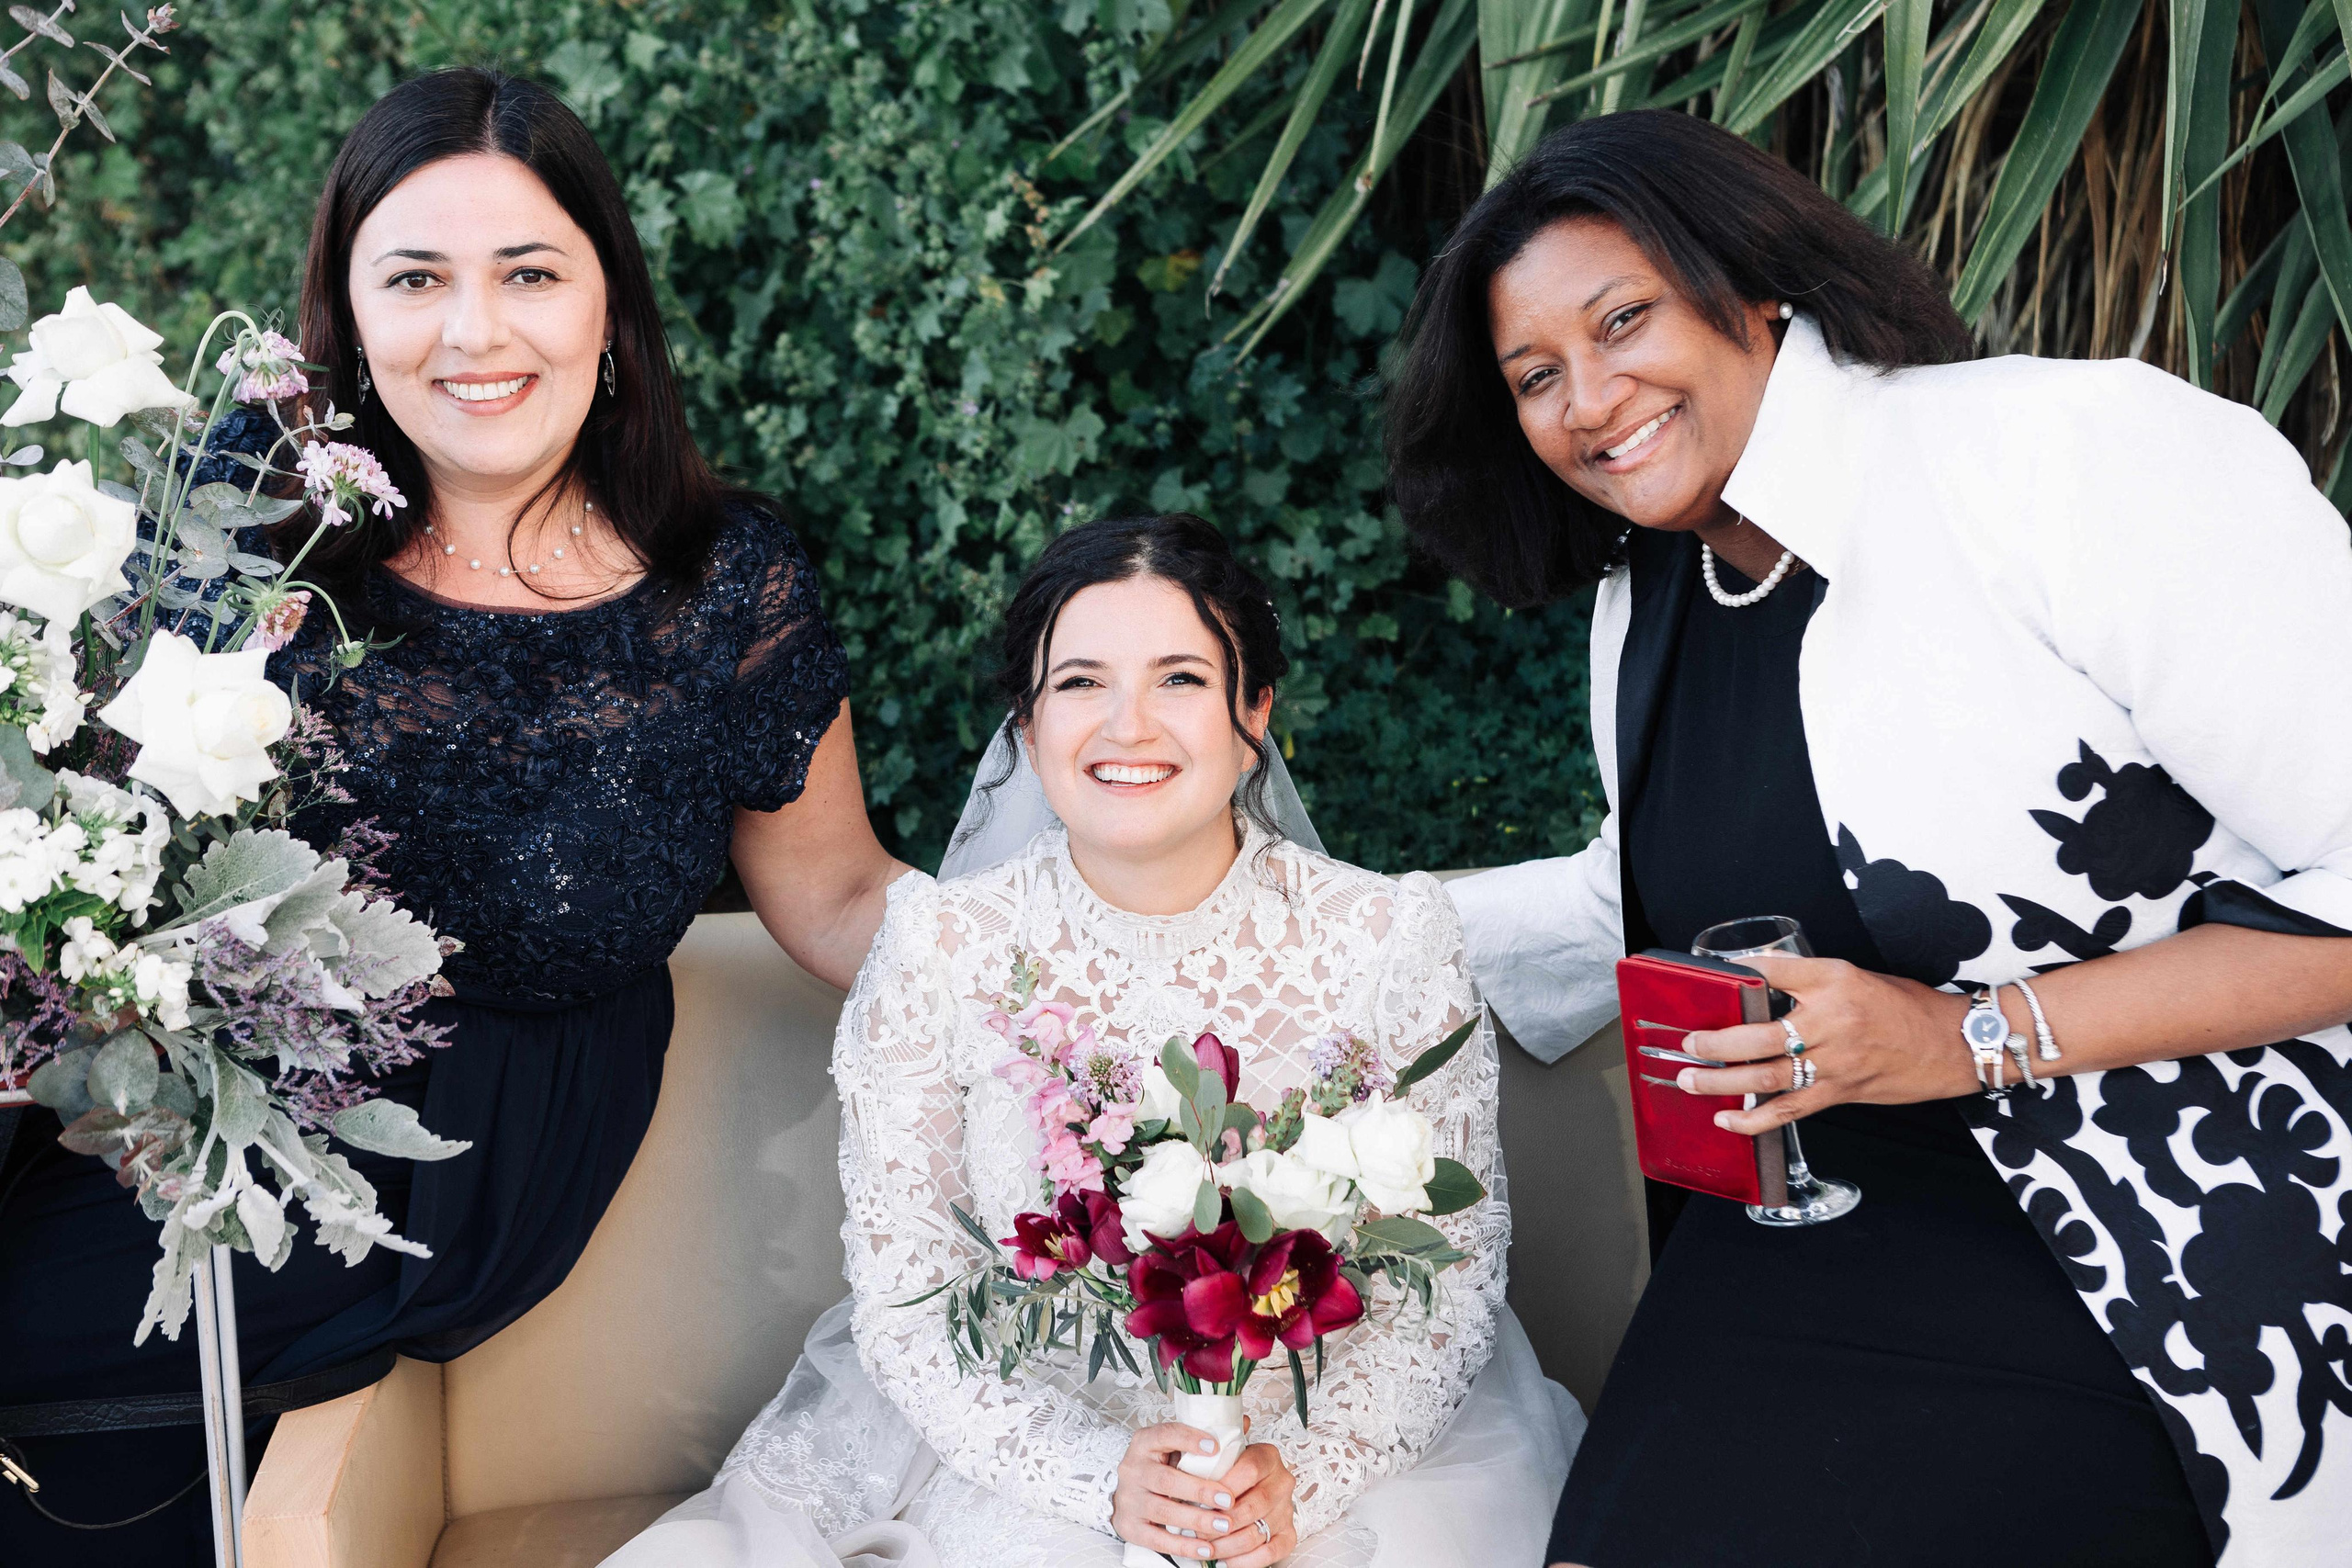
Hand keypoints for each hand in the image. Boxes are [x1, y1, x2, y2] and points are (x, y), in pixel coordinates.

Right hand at [1111, 1423, 1296, 1565]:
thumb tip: (1244, 1422)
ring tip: (1224, 1524)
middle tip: (1229, 1499)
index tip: (1216, 1446)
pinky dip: (1184, 1545)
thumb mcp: (1175, 1446)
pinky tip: (1206, 1548)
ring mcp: (1129, 1499)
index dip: (1189, 1439)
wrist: (1125, 1494)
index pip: (1165, 1434)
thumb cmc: (1159, 1466)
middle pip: (1166, 1479)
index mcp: (1144, 1443)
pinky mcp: (1130, 1526)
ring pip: (1163, 1510)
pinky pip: (1158, 1539)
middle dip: (1200, 1490)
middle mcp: (1133, 1469)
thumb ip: (1206, 1437)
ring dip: (1196, 1519)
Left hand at [1673, 953, 1978, 1135]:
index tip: (1708, 974)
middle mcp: (1830, 1020)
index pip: (1772, 971)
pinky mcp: (1840, 1092)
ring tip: (1689, 1079)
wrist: (1954, 1044)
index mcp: (1833, 980)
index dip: (1737, 971)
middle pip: (1758, 1034)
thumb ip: (1808, 980)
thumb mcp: (1856, 976)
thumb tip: (1759, 983)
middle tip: (1686, 1043)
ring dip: (1721, 1081)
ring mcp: (1834, 1062)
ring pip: (1766, 1076)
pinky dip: (1754, 1119)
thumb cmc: (1907, 1007)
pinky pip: (1789, 1110)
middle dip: (1714, 1042)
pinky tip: (1726, 1119)